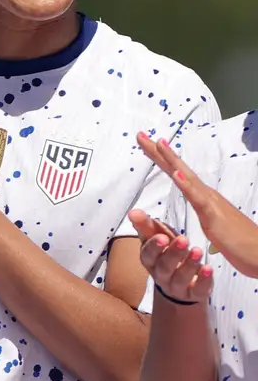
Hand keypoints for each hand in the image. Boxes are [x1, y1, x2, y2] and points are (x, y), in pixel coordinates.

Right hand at [128, 208, 214, 304]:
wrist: (181, 285)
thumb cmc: (168, 255)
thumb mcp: (158, 240)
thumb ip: (147, 226)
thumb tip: (132, 212)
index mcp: (150, 260)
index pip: (148, 254)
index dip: (154, 247)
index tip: (163, 237)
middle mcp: (161, 275)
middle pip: (164, 266)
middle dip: (173, 253)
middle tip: (183, 240)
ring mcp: (178, 286)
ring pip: (180, 278)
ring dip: (189, 264)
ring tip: (198, 251)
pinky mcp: (195, 294)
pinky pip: (198, 289)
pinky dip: (203, 279)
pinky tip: (208, 268)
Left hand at [138, 132, 257, 278]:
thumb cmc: (242, 246)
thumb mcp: (218, 232)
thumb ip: (212, 224)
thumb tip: (208, 223)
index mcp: (204, 199)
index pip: (178, 174)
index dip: (161, 159)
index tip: (145, 143)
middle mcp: (207, 196)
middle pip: (178, 170)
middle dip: (159, 152)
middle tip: (139, 134)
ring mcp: (211, 204)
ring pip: (188, 178)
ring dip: (173, 161)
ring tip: (159, 143)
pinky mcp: (214, 216)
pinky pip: (198, 199)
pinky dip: (186, 185)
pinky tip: (176, 173)